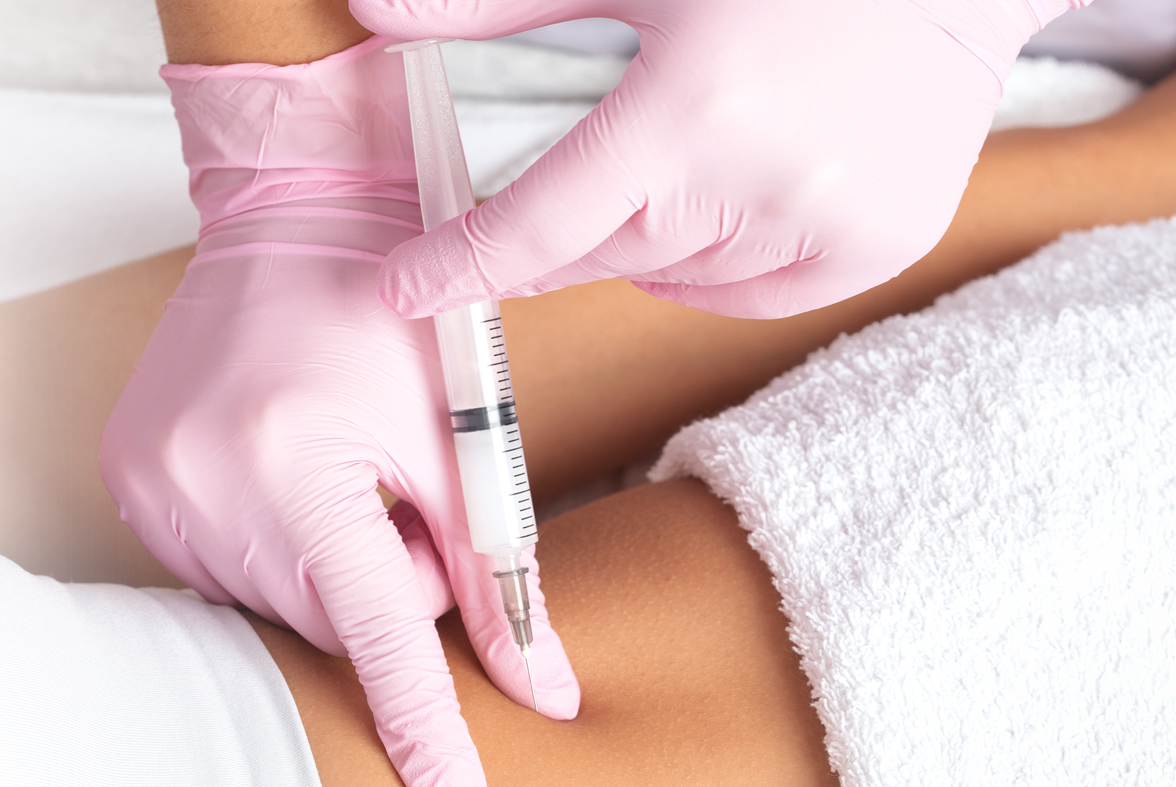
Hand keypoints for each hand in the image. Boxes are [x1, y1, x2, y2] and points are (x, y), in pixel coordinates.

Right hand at [99, 38, 579, 786]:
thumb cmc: (395, 325)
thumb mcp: (463, 443)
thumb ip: (500, 577)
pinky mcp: (127, 479)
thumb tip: (545, 697)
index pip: (377, 635)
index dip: (426, 732)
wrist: (292, 221)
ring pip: (276, 604)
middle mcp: (204, 484)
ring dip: (328, 570)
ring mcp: (151, 485)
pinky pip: (222, 569)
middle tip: (397, 502)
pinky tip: (285, 474)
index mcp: (297, 466)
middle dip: (383, 589)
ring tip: (338, 473)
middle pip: (329, 624)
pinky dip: (274, 550)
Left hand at [351, 0, 1081, 318]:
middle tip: (562, 195)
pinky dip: (718, 263)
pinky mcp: (877, 246)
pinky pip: (750, 293)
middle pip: (604, 256)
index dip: (460, 266)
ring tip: (694, 154)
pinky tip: (739, 193)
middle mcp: (760, 182)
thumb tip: (375, 12)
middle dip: (563, 236)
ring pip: (675, 279)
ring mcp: (829, 224)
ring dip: (651, 240)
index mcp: (688, 111)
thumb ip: (500, 3)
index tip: (401, 293)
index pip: (539, 223)